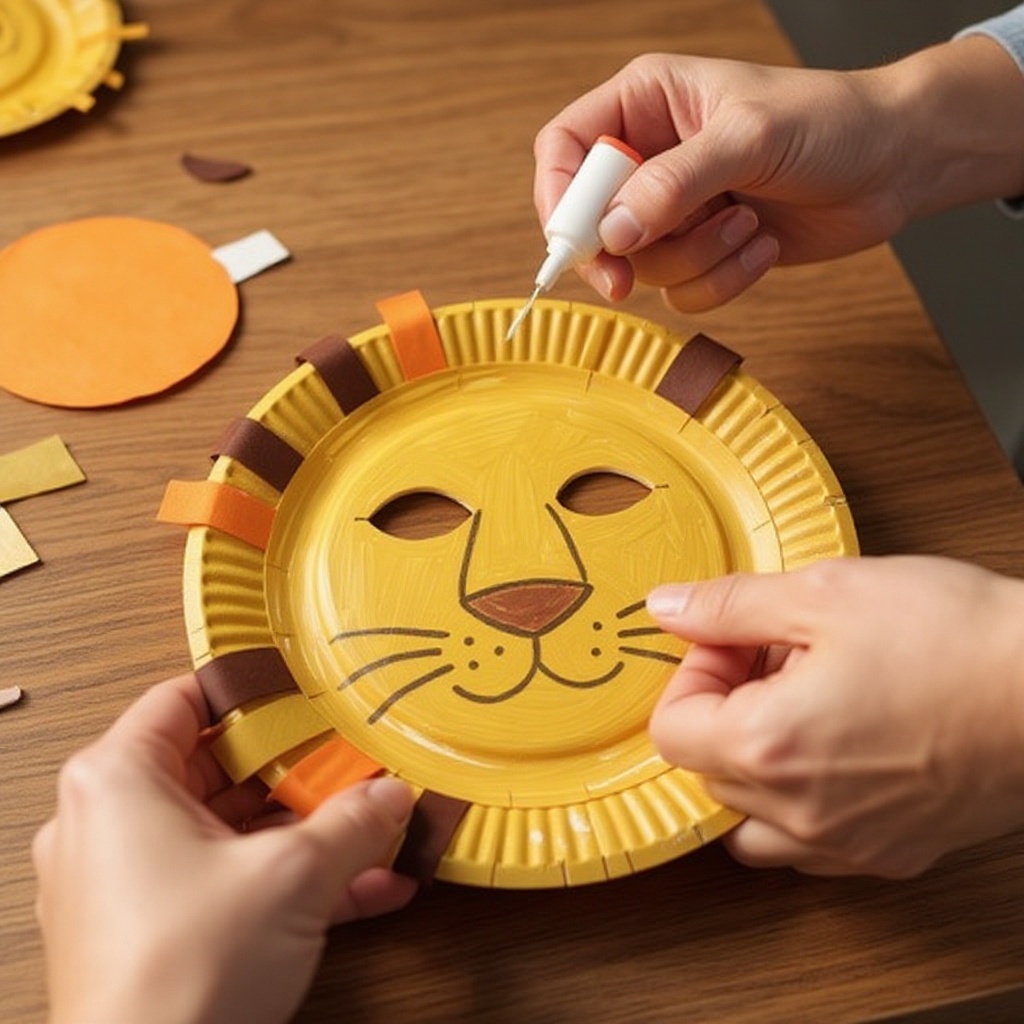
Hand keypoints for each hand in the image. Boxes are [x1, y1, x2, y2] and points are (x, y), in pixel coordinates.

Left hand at [32, 673, 416, 1023]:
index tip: (307, 692)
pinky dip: (283, 881)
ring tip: (370, 828)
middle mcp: (108, 823)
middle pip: (214, 767)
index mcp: (118, 780)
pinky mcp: (146, 931)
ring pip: (226, 831)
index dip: (253, 690)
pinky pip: (223, 882)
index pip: (185, 698)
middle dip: (297, 770)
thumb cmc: (182, 974)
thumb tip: (393, 795)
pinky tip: (361, 891)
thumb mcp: (294, 876)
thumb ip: (353, 821)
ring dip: (303, 832)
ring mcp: (124, 881)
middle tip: (350, 761)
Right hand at [533, 38, 1023, 310]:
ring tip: (745, 223)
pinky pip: (683, 289)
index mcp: (646, 104)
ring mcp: (677, 209)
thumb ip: (675, 183)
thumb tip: (614, 230)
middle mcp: (653, 157)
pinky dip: (722, 279)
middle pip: (591, 221)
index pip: (566, 148)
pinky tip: (761, 243)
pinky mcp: (705, 250)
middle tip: (627, 279)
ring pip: (642, 264)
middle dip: (618, 253)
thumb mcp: (750, 138)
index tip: (574, 242)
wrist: (896, 162)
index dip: (558, 197)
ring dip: (695, 258)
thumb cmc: (830, 121)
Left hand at [646, 556, 1023, 877]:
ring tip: (800, 707)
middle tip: (774, 660)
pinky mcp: (891, 853)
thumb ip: (729, 606)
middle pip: (706, 772)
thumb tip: (667, 609)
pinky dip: (798, 804)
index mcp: (770, 744)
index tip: (732, 642)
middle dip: (722, 709)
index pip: (670, 730)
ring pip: (749, 823)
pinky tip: (838, 749)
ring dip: (752, 766)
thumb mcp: (825, 594)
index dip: (692, 674)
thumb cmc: (958, 639)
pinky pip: (808, 846)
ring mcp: (847, 842)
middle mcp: (800, 810)